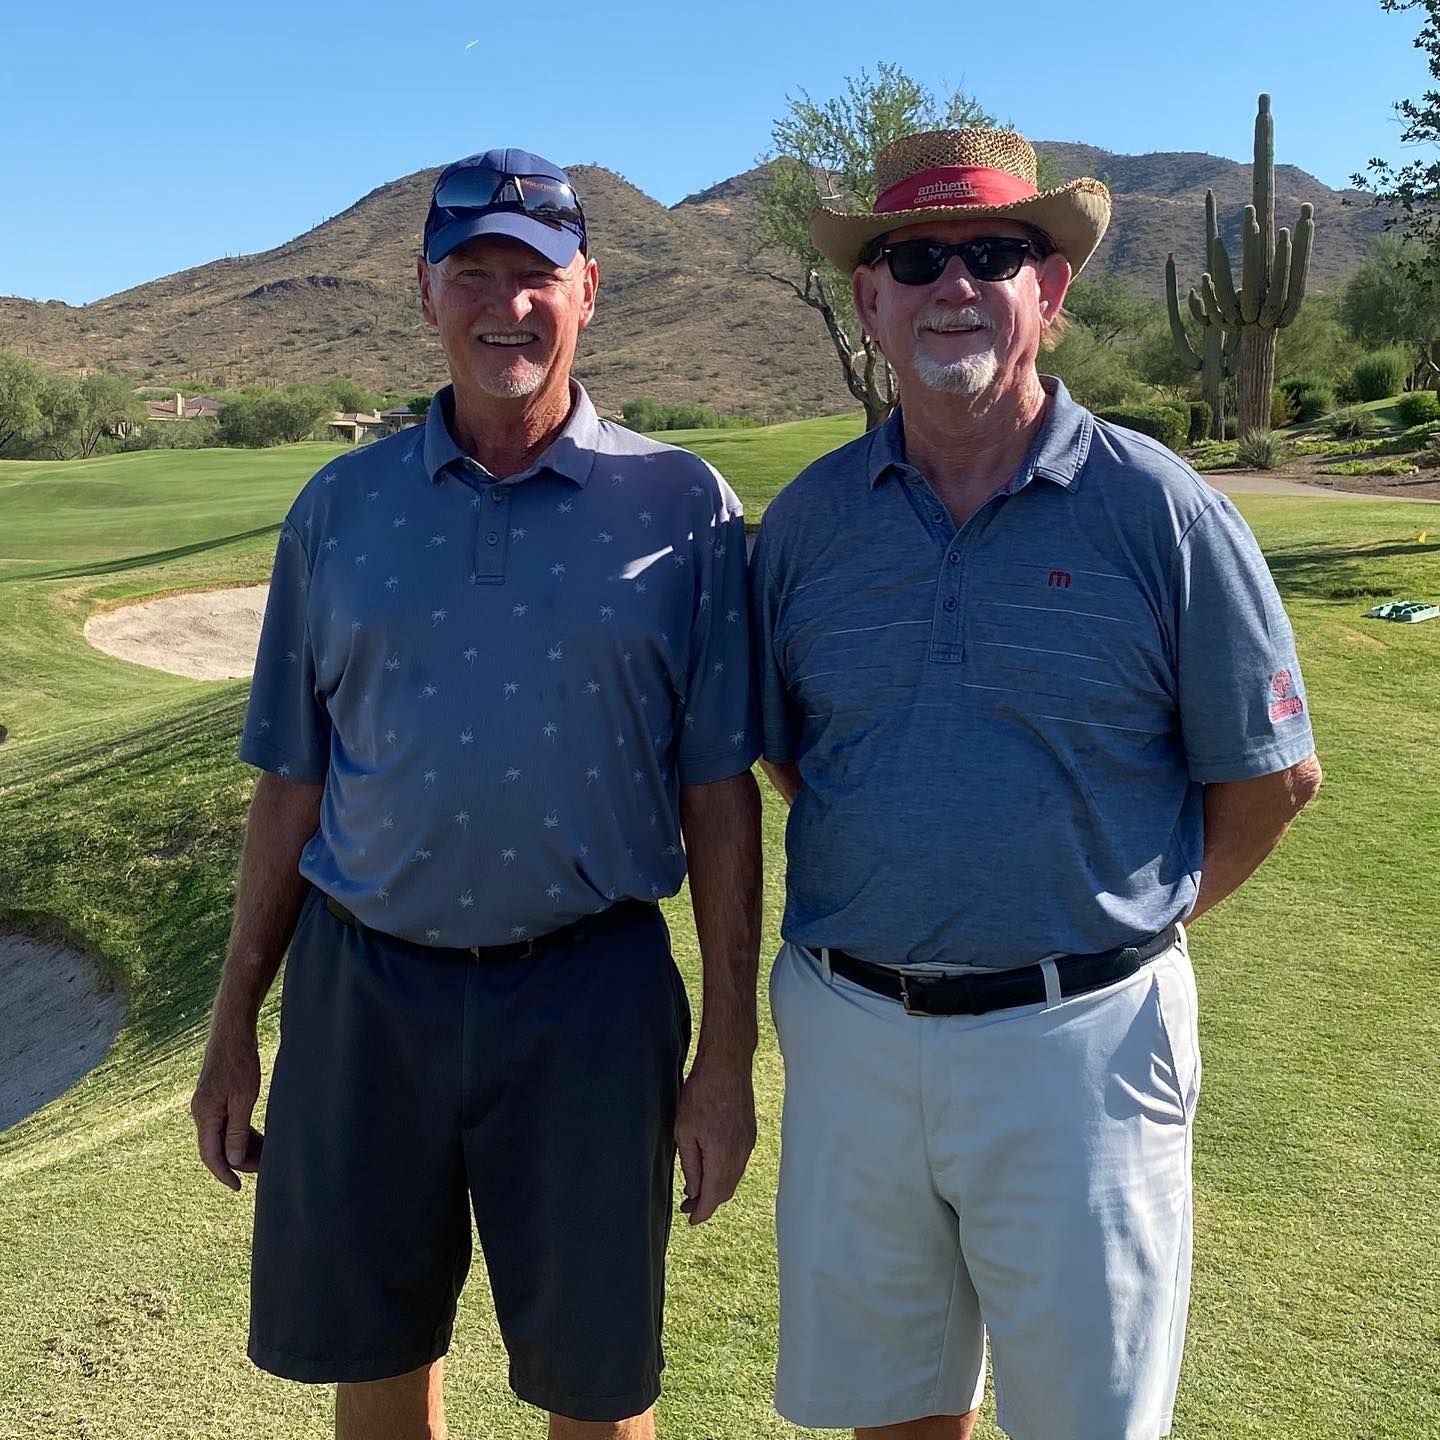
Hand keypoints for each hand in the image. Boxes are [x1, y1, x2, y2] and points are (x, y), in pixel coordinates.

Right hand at [191, 1017, 263, 1191]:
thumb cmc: (239, 1061)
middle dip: (239, 1161)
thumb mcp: (244, 1098)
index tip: (238, 1188)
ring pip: (223, 1135)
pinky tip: (259, 1138)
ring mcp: (208, 1105)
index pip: (211, 1155)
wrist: (232, 1030)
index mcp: (204, 1115)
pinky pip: (227, 1123)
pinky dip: (241, 1133)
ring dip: (242, 1147)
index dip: (224, 1174)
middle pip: (217, 1147)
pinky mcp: (217, 1097)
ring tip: (266, 1156)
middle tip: (264, 1169)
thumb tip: (234, 1161)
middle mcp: (201, 1112)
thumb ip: (237, 1130)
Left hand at [674, 1051, 755, 1224]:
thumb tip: (694, 1192)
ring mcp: (748, 1143)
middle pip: (725, 1190)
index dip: (701, 1213)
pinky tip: (712, 1167)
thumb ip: (691, 1165)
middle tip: (687, 1206)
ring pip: (733, 1177)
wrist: (727, 1064)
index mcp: (722, 1155)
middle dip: (707, 1203)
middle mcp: (740, 1153)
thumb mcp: (684, 1130)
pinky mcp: (750, 1133)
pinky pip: (739, 1163)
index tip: (690, 1220)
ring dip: (717, 1187)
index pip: (713, 1196)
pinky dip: (725, 1173)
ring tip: (696, 1188)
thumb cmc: (701, 1093)